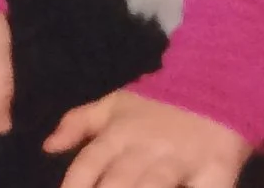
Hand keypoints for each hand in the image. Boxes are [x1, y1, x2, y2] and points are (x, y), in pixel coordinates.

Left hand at [43, 89, 252, 187]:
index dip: (74, 186)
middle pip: (119, 181)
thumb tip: (47, 147)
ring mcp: (182, 161)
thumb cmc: (159, 106)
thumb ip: (79, 123)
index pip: (89, 164)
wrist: (216, 86)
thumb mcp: (115, 106)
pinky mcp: (217, 172)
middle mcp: (147, 148)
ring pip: (155, 186)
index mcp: (120, 133)